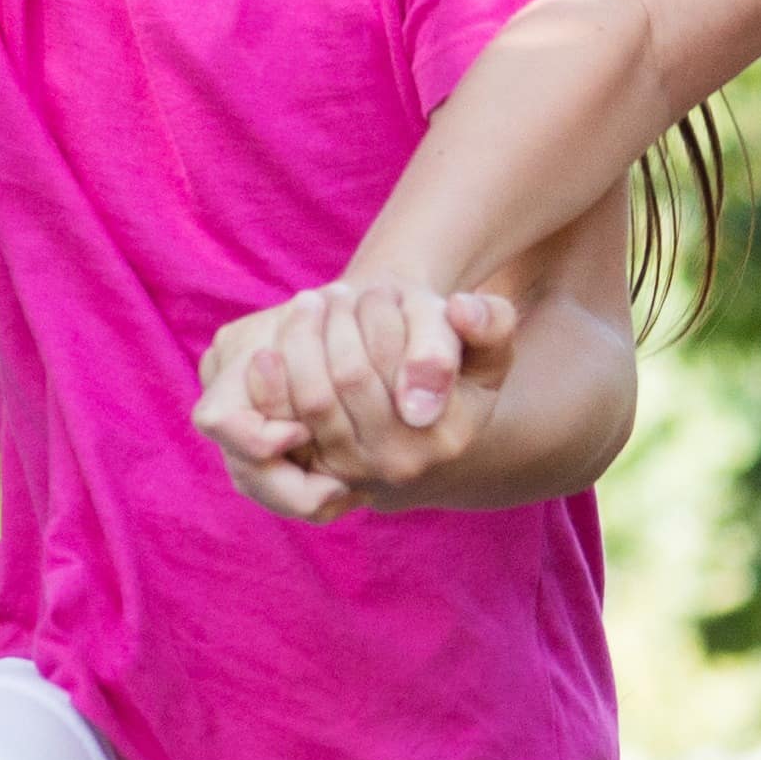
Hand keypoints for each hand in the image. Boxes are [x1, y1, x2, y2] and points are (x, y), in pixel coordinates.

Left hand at [195, 278, 523, 519]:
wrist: (412, 412)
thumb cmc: (448, 364)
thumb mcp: (487, 344)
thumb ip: (491, 323)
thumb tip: (460, 312)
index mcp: (446, 434)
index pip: (398, 362)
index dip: (378, 315)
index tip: (377, 287)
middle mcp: (400, 464)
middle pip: (350, 376)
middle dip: (337, 321)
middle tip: (338, 291)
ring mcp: (353, 471)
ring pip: (314, 396)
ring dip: (302, 339)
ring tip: (310, 305)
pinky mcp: (313, 470)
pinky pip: (280, 422)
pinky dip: (269, 380)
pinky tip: (272, 347)